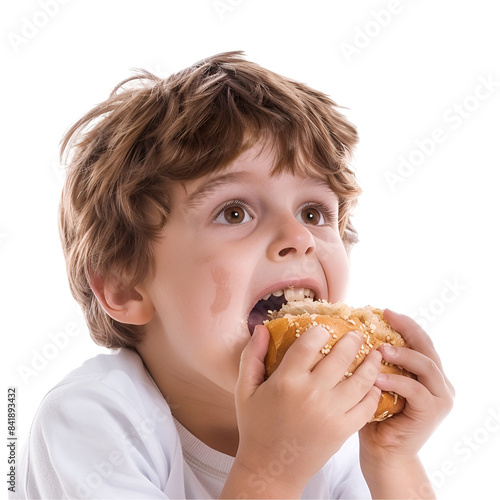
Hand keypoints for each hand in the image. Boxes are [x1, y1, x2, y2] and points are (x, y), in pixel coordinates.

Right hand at [229, 324, 382, 497]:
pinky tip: (373, 384)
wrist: (271, 468)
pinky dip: (374, 392)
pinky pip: (367, 406)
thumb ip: (252, 356)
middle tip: (357, 334)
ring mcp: (331, 413)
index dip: (320, 331)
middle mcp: (311, 394)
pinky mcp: (343, 430)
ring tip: (374, 354)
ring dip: (371, 363)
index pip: (309, 344)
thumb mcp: (245, 389)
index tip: (325, 328)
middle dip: (352, 340)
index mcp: (286, 381)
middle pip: (341, 356)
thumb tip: (262, 328)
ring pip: (360, 380)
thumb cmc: (256, 426)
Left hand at [359, 309, 454, 467]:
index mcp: (427, 373)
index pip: (420, 340)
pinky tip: (376, 378)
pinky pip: (416, 390)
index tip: (386, 310)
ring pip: (426, 365)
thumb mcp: (377, 381)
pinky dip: (396, 381)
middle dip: (407, 329)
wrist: (384, 453)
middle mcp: (440, 382)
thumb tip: (355, 331)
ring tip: (380, 349)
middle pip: (427, 347)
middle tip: (387, 318)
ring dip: (402, 354)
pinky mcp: (433, 412)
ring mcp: (440, 397)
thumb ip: (378, 361)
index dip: (405, 323)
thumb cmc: (374, 415)